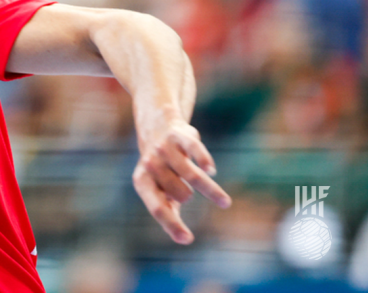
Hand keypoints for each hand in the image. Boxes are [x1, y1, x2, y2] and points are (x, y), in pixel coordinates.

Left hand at [133, 118, 230, 243]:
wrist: (155, 127)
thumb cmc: (160, 169)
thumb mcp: (158, 190)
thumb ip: (168, 212)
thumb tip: (182, 239)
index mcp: (142, 182)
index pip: (157, 208)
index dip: (172, 224)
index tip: (188, 240)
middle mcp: (150, 165)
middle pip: (180, 194)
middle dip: (186, 196)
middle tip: (186, 192)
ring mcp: (164, 149)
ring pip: (192, 175)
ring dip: (210, 190)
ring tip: (224, 203)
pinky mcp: (179, 135)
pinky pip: (195, 148)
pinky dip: (204, 160)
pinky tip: (210, 170)